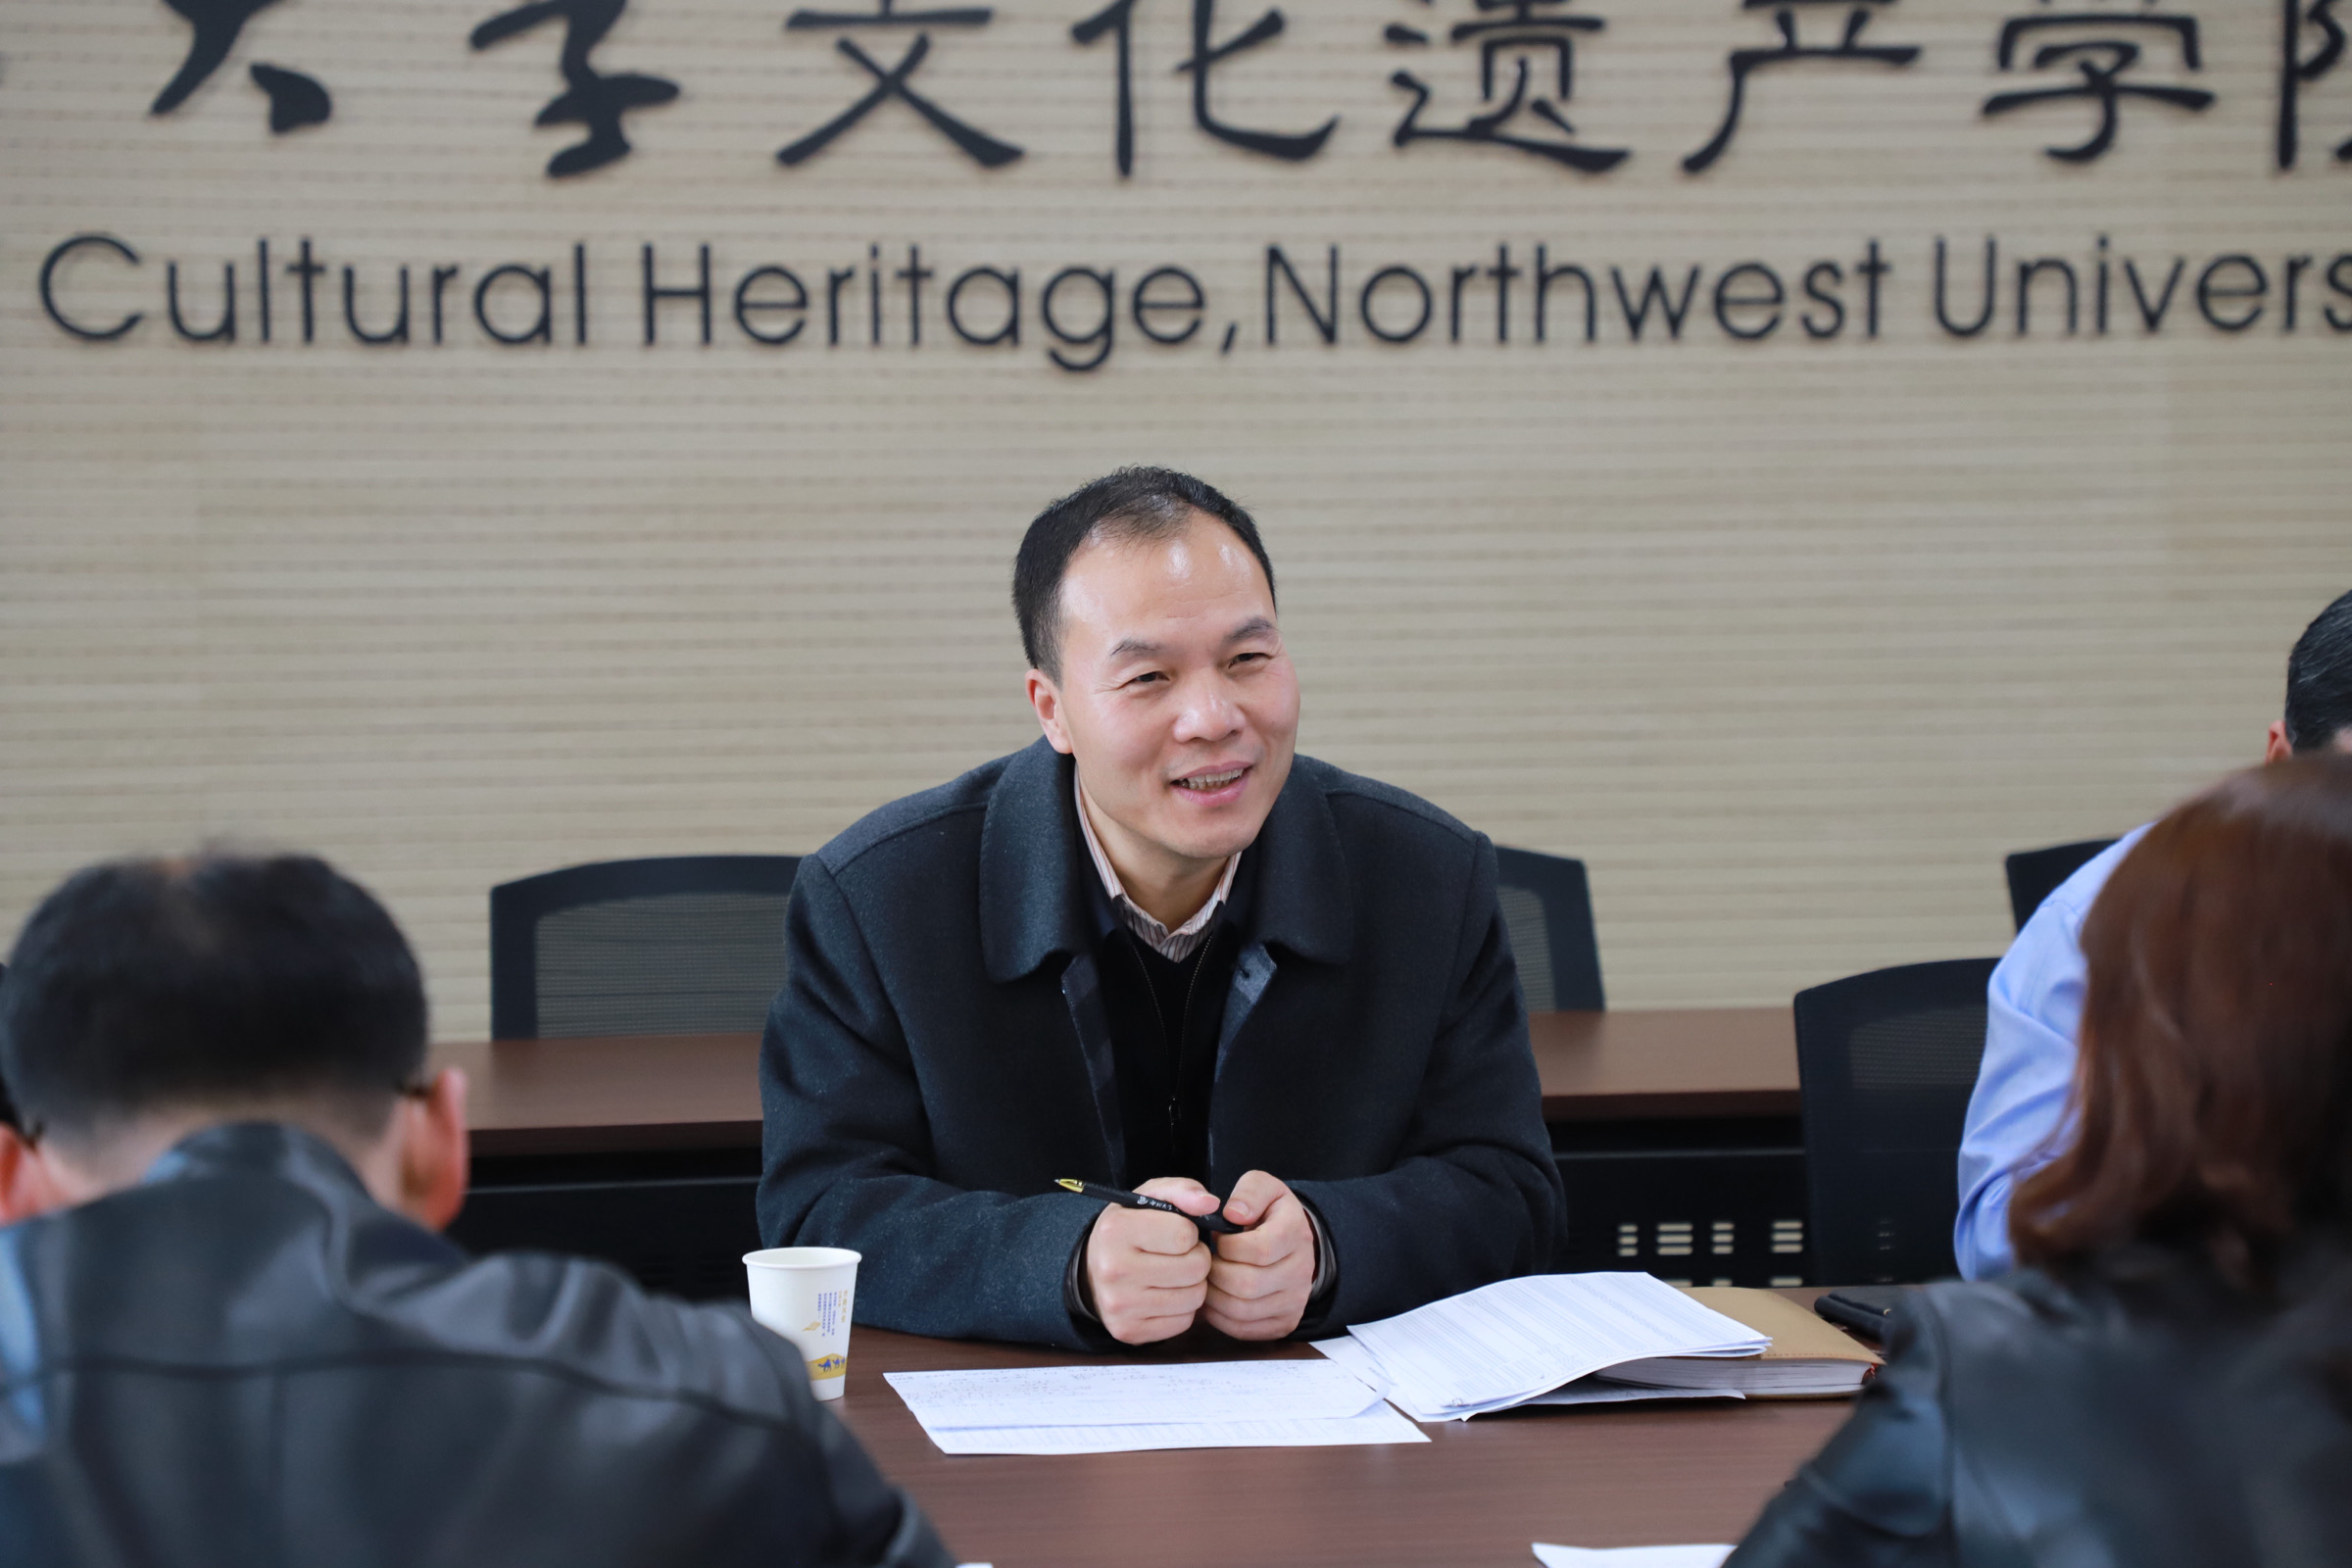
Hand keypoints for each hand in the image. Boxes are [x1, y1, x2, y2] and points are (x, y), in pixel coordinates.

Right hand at [1084, 1177, 1218, 1345]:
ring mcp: (1120, 1305)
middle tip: (1181, 1255)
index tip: (1176, 1232)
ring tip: (1175, 1273)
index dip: (1189, 1232)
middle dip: (1196, 1258)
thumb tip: (1211, 1204)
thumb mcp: (1149, 1196)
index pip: (1184, 1235)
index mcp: (1116, 1230)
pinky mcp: (1129, 1331)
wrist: (1091, 1271)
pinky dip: (1182, 1308)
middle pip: (1195, 1268)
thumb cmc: (1129, 1229)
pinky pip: (1183, 1322)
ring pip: (1194, 1297)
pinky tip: (1166, 1294)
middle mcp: (1114, 1270)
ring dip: (1193, 1284)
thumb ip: (1183, 1190)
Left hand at [1203, 1170, 1316, 1340]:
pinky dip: (1219, 1317)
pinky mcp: (1283, 1323)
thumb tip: (1234, 1214)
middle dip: (1216, 1272)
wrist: (1292, 1243)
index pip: (1259, 1249)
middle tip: (1207, 1260)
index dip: (1228, 1246)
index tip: (1219, 1237)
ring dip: (1213, 1296)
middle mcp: (1301, 1271)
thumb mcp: (1263, 1188)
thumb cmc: (1269, 1214)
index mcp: (1296, 1233)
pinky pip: (1243, 1329)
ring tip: (1209, 1277)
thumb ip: (1249, 1192)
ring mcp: (1294, 1301)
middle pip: (1247, 1285)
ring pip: (1242, 1311)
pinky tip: (1215, 1296)